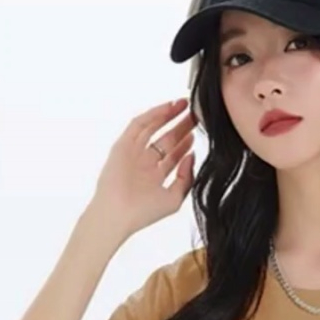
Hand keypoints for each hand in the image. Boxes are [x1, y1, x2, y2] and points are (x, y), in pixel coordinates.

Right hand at [89, 98, 197, 239]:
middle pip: (166, 139)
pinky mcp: (122, 145)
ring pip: (152, 128)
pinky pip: (139, 125)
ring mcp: (132, 153)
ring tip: (185, 104)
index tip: (201, 131)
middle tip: (197, 114)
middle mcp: (144, 163)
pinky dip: (153, 114)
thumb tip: (192, 156)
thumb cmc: (144, 213)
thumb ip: (186, 178)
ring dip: (168, 115)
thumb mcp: (174, 198)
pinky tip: (168, 107)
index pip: (174, 155)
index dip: (186, 142)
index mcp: (155, 176)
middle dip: (181, 126)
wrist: (118, 215)